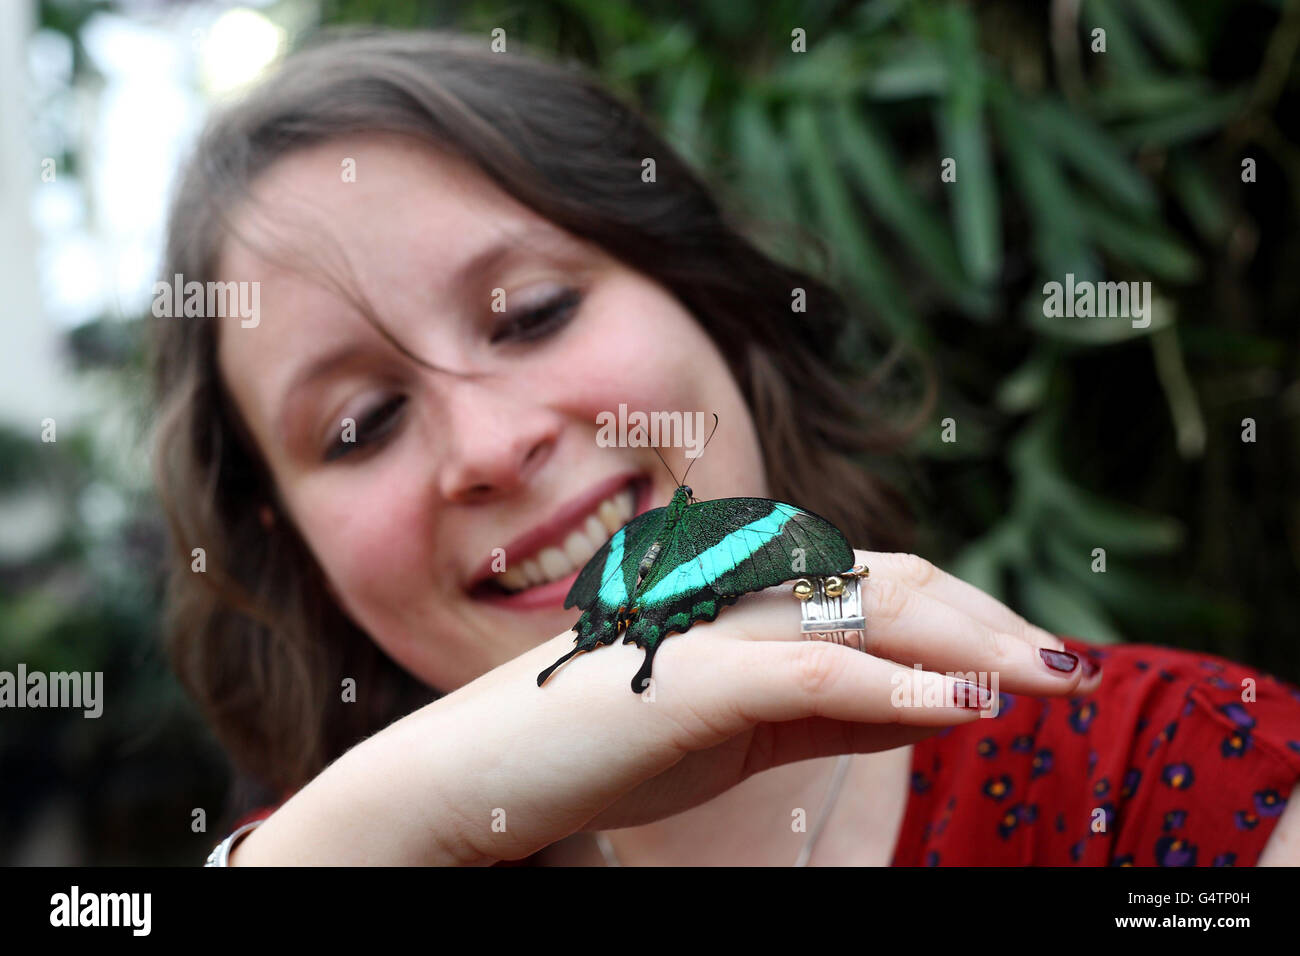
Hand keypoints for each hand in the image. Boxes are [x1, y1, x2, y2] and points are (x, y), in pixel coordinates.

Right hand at [423, 549, 1098, 862]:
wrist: (490, 770)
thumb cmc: (606, 745)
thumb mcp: (743, 727)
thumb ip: (830, 709)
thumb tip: (932, 707)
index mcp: (760, 606)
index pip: (890, 591)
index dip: (974, 619)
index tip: (1041, 662)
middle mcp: (748, 598)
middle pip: (901, 585)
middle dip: (997, 623)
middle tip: (1073, 668)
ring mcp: (725, 630)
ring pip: (876, 614)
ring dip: (976, 645)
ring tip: (1052, 678)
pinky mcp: (701, 679)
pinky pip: (822, 674)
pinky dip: (903, 689)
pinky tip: (970, 708)